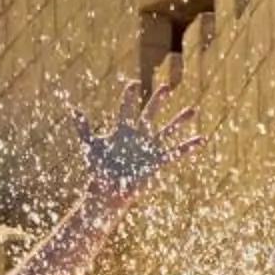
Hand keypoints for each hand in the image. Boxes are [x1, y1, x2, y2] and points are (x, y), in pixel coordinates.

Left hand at [73, 79, 205, 207]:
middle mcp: (138, 136)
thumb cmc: (99, 169)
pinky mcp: (157, 162)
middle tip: (166, 87)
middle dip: (158, 101)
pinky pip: (175, 153)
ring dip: (179, 121)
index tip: (133, 83)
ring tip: (192, 110)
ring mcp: (149, 148)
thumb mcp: (91, 146)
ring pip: (167, 131)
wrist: (108, 191)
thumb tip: (73, 110)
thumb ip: (84, 128)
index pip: (127, 109)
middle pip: (150, 114)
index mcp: (123, 130)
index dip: (130, 97)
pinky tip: (201, 140)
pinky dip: (188, 147)